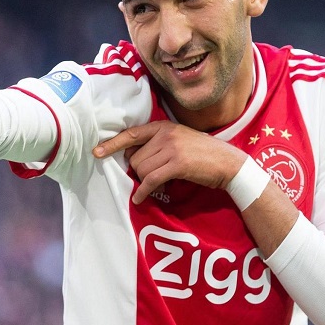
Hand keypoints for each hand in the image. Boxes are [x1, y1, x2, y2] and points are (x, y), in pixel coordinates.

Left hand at [93, 121, 246, 203]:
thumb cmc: (201, 154)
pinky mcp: (177, 164)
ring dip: (146, 181)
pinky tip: (140, 198)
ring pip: (142, 169)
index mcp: (163, 126)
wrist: (227, 163)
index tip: (97, 152)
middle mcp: (165, 134)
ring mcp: (172, 148)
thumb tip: (132, 157)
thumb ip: (157, 143)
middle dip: (139, 170)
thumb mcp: (178, 140)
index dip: (112, 144)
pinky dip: (143, 191)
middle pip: (135, 157)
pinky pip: (151, 179)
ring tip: (160, 182)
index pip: (131, 134)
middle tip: (154, 176)